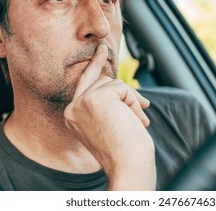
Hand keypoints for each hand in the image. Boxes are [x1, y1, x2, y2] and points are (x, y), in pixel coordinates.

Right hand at [64, 44, 155, 189]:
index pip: (84, 84)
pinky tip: (135, 120)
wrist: (128, 165)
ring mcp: (81, 102)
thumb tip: (119, 85)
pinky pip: (121, 88)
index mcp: (73, 116)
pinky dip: (133, 103)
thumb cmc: (124, 150)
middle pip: (102, 81)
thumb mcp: (110, 123)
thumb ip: (108, 103)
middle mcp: (73, 108)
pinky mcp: (94, 98)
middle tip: (142, 109)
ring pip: (113, 84)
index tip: (102, 48)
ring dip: (131, 102)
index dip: (95, 65)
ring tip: (136, 123)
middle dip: (125, 95)